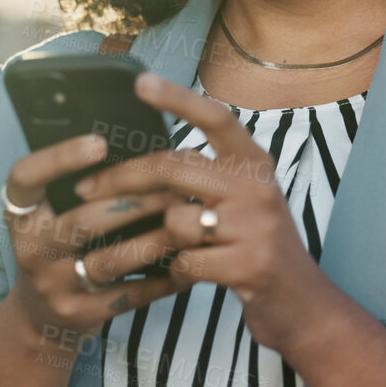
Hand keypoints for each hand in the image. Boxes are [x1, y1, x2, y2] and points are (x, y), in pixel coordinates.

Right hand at [0, 133, 188, 336]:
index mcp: (21, 214)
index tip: (99, 143)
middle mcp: (31, 249)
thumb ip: (80, 189)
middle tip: (176, 188)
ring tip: (188, 224)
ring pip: (110, 261)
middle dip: (136, 203)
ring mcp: (53, 286)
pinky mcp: (79, 314)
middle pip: (83, 222)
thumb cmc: (59, 248)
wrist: (40, 316)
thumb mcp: (52, 216)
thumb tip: (140, 155)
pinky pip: (128, 295)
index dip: (59, 158)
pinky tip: (187, 264)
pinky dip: (161, 280)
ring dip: (155, 241)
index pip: (25, 177)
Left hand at [73, 73, 335, 354]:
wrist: (302, 304)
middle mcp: (258, 187)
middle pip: (174, 168)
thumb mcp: (241, 202)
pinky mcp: (250, 264)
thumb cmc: (255, 248)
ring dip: (161, 240)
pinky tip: (191, 274)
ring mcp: (256, 225)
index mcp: (254, 164)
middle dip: (121, 179)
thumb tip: (141, 164)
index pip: (215, 117)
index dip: (178, 98)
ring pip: (175, 219)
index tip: (140, 82)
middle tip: (83, 190)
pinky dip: (178, 271)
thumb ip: (204, 179)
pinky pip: (185, 261)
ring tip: (174, 250)